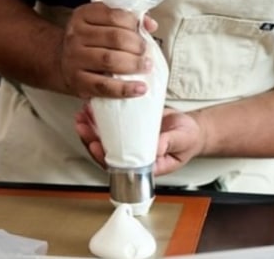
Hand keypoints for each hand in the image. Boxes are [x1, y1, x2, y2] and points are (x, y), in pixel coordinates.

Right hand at [59, 2, 157, 98]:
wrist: (62, 62)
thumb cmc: (89, 41)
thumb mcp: (102, 23)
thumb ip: (127, 20)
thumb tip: (150, 24)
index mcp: (83, 15)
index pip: (114, 16)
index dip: (134, 24)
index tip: (143, 32)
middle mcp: (76, 35)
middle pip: (115, 38)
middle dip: (137, 45)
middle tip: (146, 52)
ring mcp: (74, 58)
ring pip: (109, 60)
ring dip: (134, 64)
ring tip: (146, 66)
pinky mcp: (77, 81)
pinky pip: (104, 86)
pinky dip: (125, 88)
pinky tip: (140, 88)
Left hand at [74, 104, 204, 176]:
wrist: (191, 128)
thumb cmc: (188, 139)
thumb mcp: (182, 141)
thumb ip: (168, 143)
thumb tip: (154, 148)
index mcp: (144, 165)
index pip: (119, 166)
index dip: (104, 157)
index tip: (95, 145)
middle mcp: (133, 154)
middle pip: (105, 152)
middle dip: (90, 139)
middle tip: (82, 126)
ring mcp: (129, 141)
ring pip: (104, 138)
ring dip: (90, 128)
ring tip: (81, 115)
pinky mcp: (129, 127)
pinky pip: (111, 125)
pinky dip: (100, 117)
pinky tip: (92, 107)